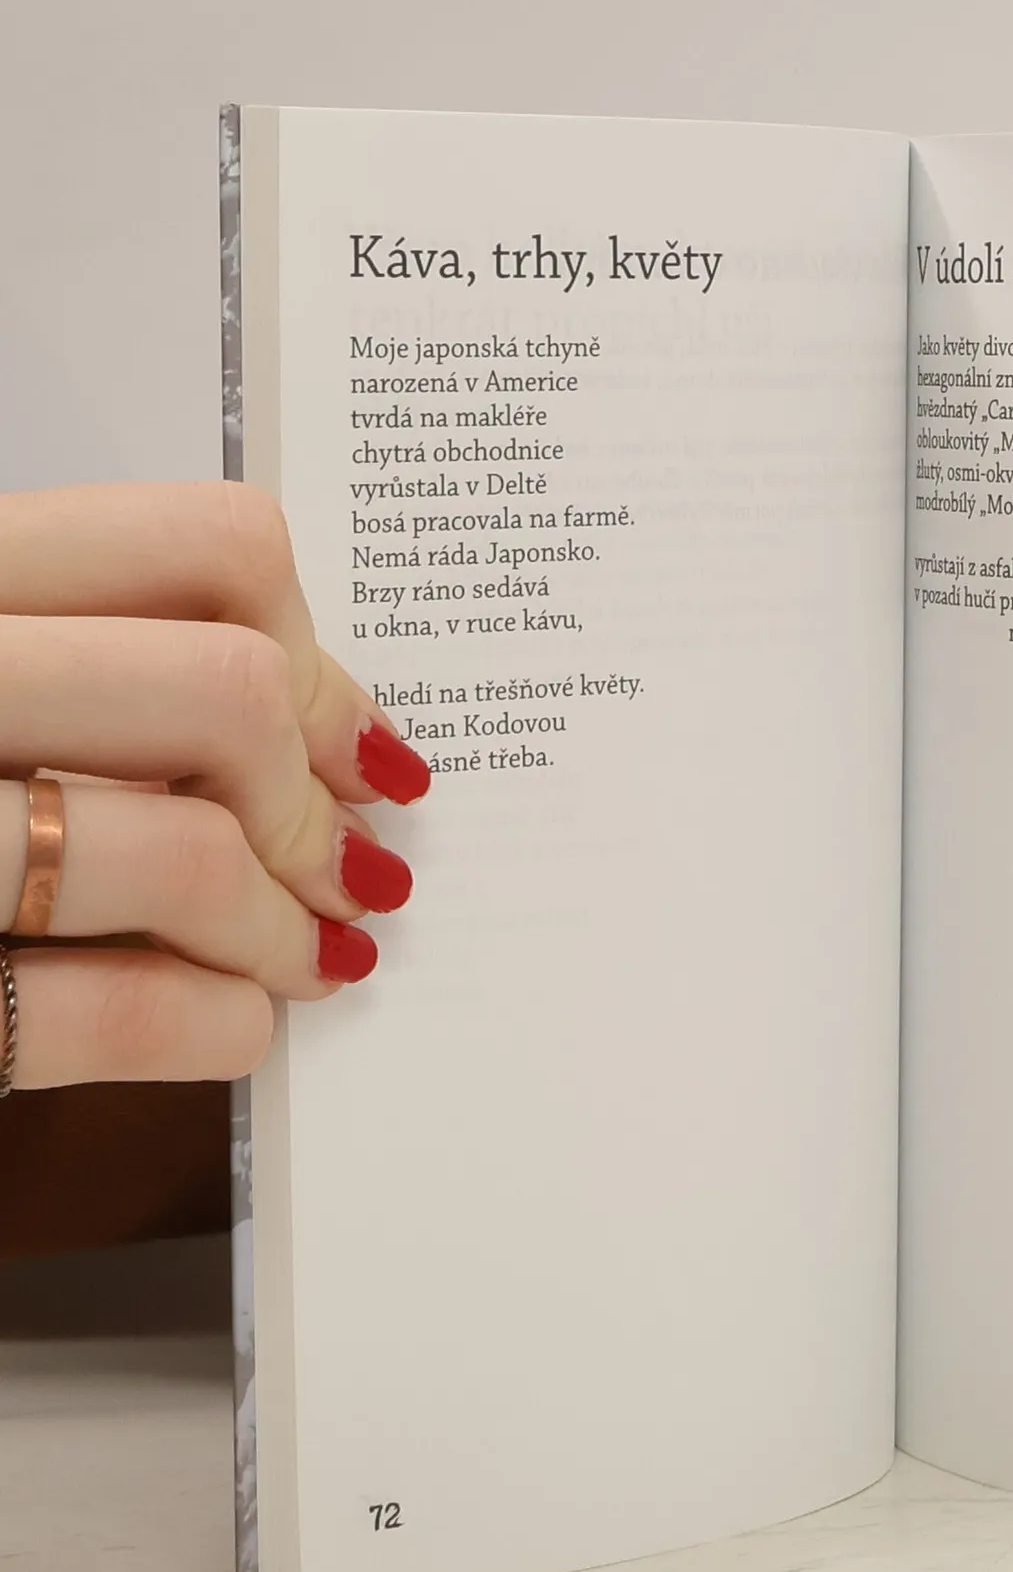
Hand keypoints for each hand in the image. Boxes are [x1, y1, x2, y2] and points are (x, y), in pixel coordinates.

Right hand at [0, 482, 428, 1089]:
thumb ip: (95, 659)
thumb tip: (323, 726)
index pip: (210, 545)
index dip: (324, 660)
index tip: (357, 744)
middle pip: (224, 688)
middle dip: (314, 802)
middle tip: (350, 863)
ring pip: (179, 850)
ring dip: (282, 923)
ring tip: (308, 954)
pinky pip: (99, 1011)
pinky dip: (211, 1025)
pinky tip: (236, 1026)